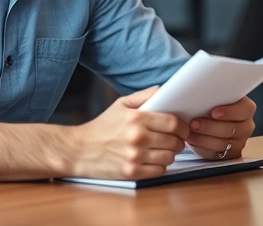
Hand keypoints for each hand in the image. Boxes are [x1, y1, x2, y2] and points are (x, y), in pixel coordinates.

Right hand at [68, 86, 189, 179]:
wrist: (79, 150)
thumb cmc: (102, 126)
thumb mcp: (121, 104)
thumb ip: (144, 96)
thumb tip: (165, 89)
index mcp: (137, 118)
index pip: (173, 123)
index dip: (183, 126)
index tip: (183, 128)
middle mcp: (138, 137)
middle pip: (174, 141)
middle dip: (178, 140)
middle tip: (174, 139)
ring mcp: (135, 157)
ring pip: (169, 157)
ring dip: (170, 154)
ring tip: (162, 149)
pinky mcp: (132, 172)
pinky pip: (159, 171)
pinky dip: (160, 166)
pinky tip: (152, 159)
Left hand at [186, 97, 256, 159]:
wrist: (207, 121)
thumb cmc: (211, 106)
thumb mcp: (214, 99)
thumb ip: (212, 97)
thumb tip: (196, 96)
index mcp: (246, 108)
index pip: (244, 109)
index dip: (229, 112)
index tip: (213, 113)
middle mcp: (246, 126)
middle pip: (231, 129)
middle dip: (210, 127)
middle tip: (194, 124)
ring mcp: (240, 142)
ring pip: (222, 143)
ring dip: (204, 138)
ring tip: (189, 133)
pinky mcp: (229, 155)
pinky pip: (216, 154)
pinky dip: (202, 148)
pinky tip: (192, 141)